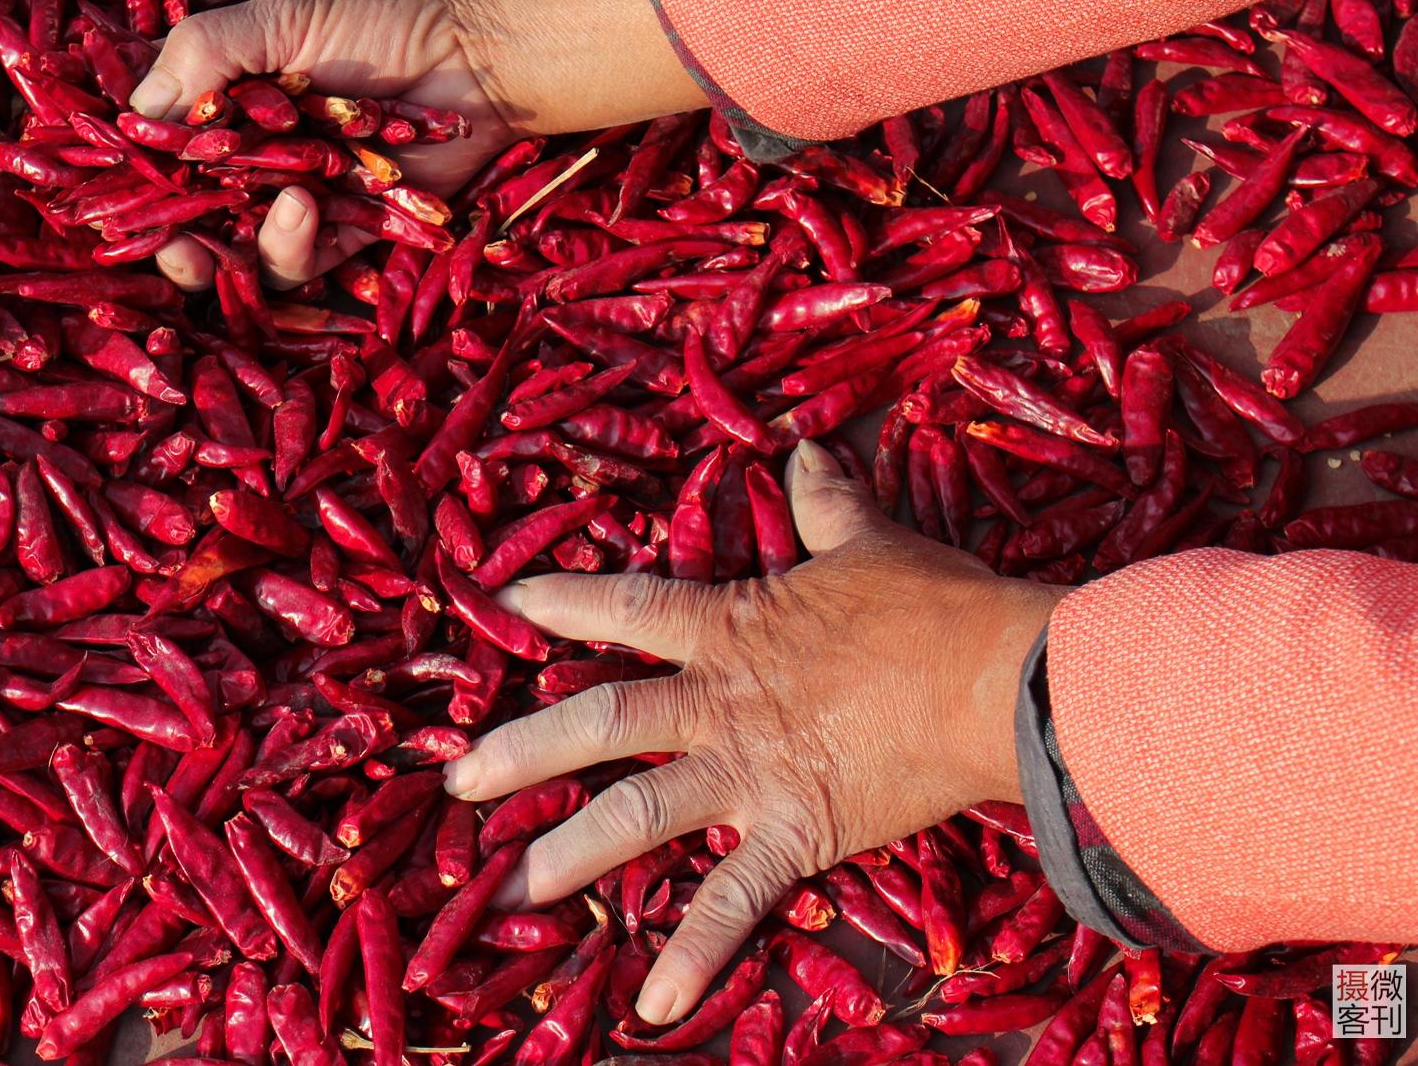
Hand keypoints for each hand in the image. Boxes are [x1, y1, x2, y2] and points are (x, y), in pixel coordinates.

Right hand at [134, 0, 518, 289]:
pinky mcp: (347, 231)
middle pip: (193, 222)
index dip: (139, 186)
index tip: (122, 201)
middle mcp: (256, 161)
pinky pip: (303, 265)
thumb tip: (136, 110)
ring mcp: (300, 199)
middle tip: (178, 247)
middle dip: (177, 244)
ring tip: (279, 205)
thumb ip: (205, 54)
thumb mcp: (280, 19)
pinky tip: (307, 208)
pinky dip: (296, 248)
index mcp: (227, 107)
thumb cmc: (381, 18)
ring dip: (239, 250)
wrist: (477, 50)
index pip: (163, 159)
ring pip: (243, 255)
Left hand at [441, 441, 1064, 1025]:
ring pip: (637, 811)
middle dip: (522, 750)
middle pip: (599, 719)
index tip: (500, 602)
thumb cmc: (933, 607)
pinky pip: (732, 900)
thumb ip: (828, 502)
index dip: (561, 601)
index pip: (628, 607)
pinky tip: (653, 1006)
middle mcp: (719, 701)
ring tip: (510, 888)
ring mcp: (748, 769)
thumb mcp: (870, 542)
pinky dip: (695, 954)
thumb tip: (809, 448)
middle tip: (458, 780)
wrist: (996, 677)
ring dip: (571, 851)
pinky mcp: (793, 831)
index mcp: (732, 628)